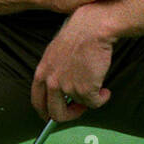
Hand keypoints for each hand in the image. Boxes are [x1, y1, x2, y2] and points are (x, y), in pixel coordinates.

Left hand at [31, 4, 117, 121]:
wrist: (93, 28)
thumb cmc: (79, 35)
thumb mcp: (55, 53)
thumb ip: (54, 72)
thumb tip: (62, 91)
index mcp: (42, 72)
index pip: (37, 101)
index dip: (46, 112)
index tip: (54, 115)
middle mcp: (51, 82)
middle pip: (55, 113)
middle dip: (69, 115)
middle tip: (79, 109)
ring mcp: (67, 87)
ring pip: (79, 106)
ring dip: (90, 101)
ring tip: (99, 89)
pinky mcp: (85, 89)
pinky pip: (94, 103)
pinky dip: (102, 99)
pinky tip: (105, 91)